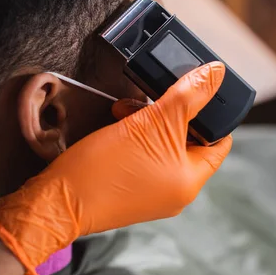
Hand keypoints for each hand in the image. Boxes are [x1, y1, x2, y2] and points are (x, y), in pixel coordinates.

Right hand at [0, 62, 231, 274]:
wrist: (56, 201)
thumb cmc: (105, 168)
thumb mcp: (152, 122)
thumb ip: (189, 96)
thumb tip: (217, 73)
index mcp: (190, 181)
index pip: (219, 140)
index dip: (212, 112)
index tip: (196, 90)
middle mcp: (176, 190)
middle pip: (188, 139)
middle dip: (168, 111)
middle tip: (150, 97)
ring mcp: (152, 192)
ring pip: (162, 143)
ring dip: (146, 119)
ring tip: (123, 109)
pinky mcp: (129, 188)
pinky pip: (143, 154)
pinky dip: (134, 135)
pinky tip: (116, 122)